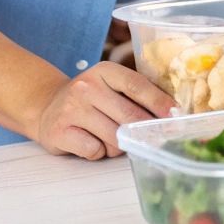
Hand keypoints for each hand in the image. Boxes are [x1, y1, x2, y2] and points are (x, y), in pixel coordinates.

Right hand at [28, 61, 175, 159]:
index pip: (138, 86)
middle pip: (129, 116)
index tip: (176, 115)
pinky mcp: (59, 132)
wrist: (46, 106)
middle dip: (145, 131)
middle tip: (156, 139)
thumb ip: (135, 94)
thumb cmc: (90, 99)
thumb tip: (172, 113)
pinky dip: (99, 152)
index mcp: (105, 71)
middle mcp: (86, 87)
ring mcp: (71, 109)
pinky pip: (94, 150)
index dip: (159, 102)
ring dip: (120, 145)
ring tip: (112, 138)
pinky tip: (92, 142)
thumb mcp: (110, 86)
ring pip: (114, 137)